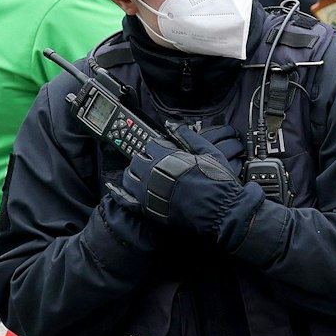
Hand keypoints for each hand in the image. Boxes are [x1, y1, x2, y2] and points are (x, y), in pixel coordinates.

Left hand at [120, 127, 251, 236]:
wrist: (222, 211)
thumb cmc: (218, 183)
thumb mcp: (208, 153)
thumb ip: (188, 137)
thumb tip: (173, 125)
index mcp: (167, 158)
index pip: (151, 144)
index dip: (158, 146)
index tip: (164, 149)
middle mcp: (153, 173)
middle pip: (137, 159)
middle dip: (145, 158)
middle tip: (156, 163)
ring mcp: (148, 192)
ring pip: (128, 177)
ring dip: (133, 173)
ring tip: (143, 174)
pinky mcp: (147, 209)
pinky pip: (124, 200)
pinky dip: (118, 193)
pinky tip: (114, 189)